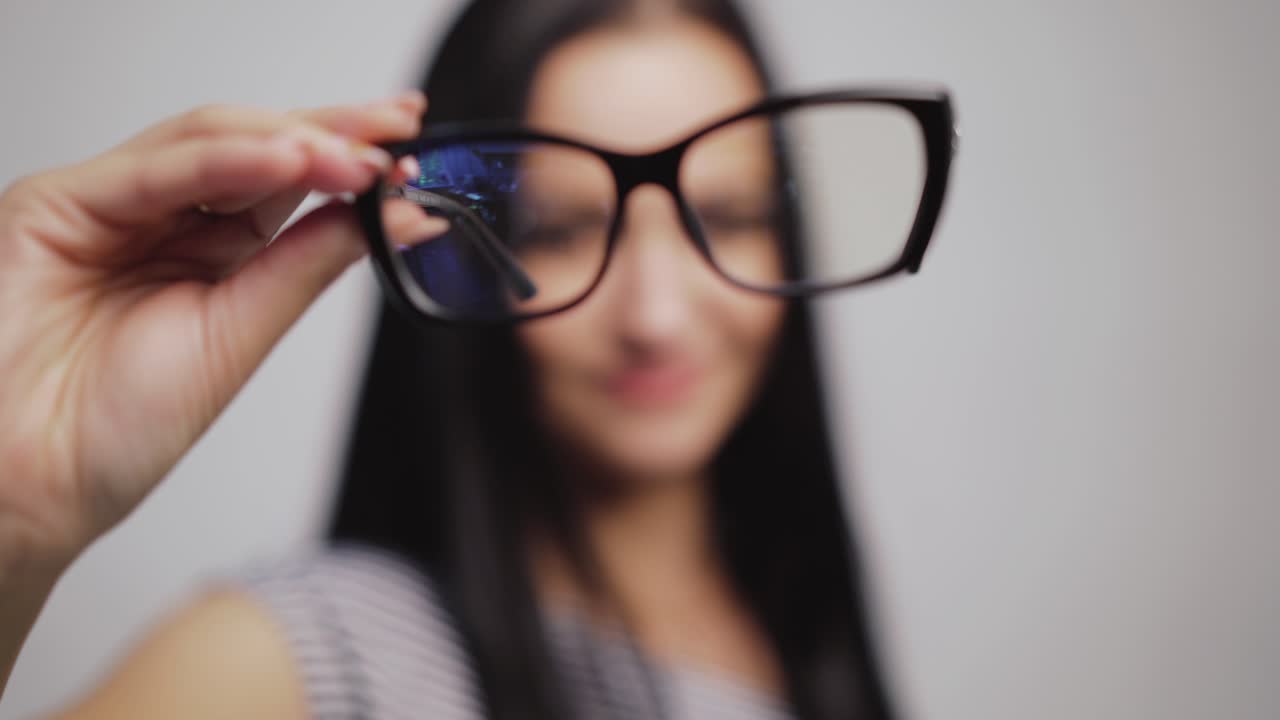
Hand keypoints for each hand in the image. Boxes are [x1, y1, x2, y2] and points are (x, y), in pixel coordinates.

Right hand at [0, 92, 424, 580]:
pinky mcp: (58, 204)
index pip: (290, 183)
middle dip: (334, 130)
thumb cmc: (114, 429)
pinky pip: (156, 168)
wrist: (29, 485)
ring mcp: (111, 205)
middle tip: (402, 129)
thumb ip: (303, 267)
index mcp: (211, 252)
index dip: (351, 161)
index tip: (415, 158)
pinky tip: (292, 161)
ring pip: (212, 140)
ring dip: (292, 140)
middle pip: (258, 145)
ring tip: (360, 157)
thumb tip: (382, 217)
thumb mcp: (240, 338)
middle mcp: (163, 218)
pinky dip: (228, 158)